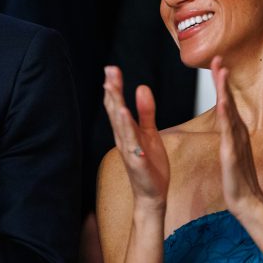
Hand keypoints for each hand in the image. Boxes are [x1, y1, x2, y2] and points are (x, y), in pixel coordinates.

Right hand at [103, 66, 168, 211]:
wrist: (153, 194)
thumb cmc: (150, 164)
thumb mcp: (150, 132)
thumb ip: (145, 111)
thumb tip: (141, 87)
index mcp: (125, 130)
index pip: (117, 104)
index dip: (113, 87)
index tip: (111, 68)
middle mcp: (122, 138)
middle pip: (115, 110)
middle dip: (112, 90)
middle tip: (109, 70)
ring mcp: (128, 149)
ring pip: (120, 124)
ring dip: (116, 104)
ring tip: (113, 87)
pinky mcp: (137, 159)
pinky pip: (131, 141)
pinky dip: (126, 127)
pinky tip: (124, 113)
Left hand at [212, 56, 262, 217]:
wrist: (247, 201)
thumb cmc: (239, 177)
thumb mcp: (233, 149)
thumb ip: (231, 133)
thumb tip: (229, 118)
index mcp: (235, 131)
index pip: (227, 101)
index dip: (222, 82)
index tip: (217, 62)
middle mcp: (237, 133)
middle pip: (229, 101)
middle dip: (223, 79)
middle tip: (218, 58)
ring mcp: (236, 143)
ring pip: (229, 113)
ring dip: (225, 92)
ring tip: (221, 73)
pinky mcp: (232, 155)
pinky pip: (229, 134)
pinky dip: (227, 118)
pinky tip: (223, 104)